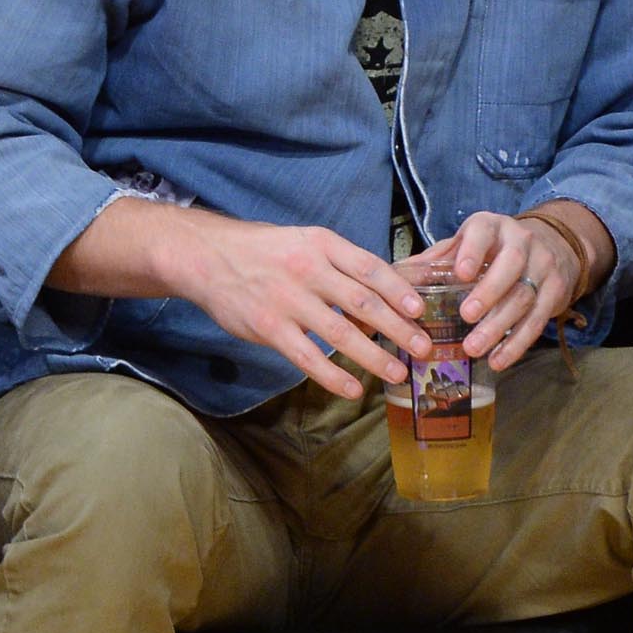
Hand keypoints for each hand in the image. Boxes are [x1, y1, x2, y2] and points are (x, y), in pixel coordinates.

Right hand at [173, 218, 429, 399]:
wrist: (208, 257)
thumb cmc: (266, 251)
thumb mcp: (306, 242)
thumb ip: (341, 266)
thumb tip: (383, 299)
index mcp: (323, 244)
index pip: (371, 268)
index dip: (400, 291)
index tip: (422, 311)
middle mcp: (309, 269)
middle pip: (364, 303)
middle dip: (399, 329)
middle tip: (424, 348)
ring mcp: (288, 300)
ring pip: (341, 333)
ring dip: (374, 357)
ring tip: (397, 374)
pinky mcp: (269, 328)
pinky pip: (308, 357)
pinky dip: (334, 376)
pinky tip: (353, 390)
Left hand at [402, 212, 576, 370]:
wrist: (551, 246)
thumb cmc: (494, 250)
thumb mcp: (467, 245)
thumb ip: (436, 260)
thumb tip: (395, 276)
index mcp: (492, 227)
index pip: (483, 233)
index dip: (473, 251)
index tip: (461, 273)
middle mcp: (522, 242)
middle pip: (511, 265)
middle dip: (489, 292)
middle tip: (466, 317)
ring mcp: (542, 267)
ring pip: (524, 296)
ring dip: (499, 326)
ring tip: (474, 349)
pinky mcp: (555, 292)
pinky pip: (538, 320)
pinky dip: (517, 343)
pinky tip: (498, 360)